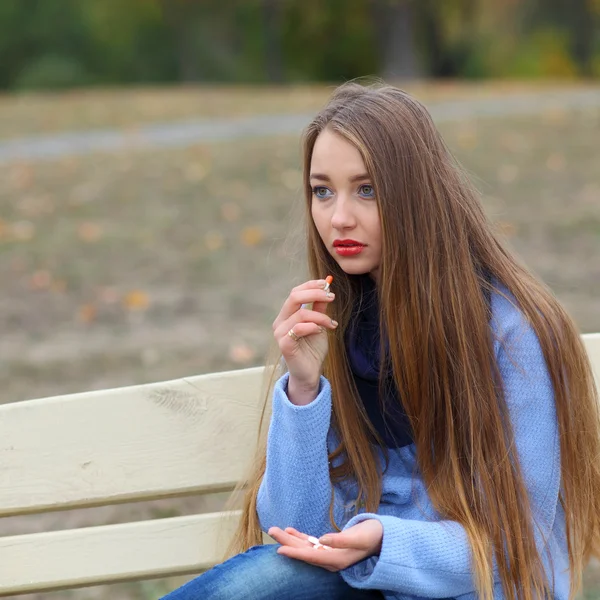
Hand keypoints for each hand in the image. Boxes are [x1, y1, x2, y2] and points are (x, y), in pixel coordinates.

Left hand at [268, 519, 382, 571]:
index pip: (311, 556)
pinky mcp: (330, 546)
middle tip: (271, 530)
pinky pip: (311, 543)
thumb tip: (323, 539)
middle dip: (287, 542)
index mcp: (337, 559)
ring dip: (291, 538)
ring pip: (305, 546)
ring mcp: (329, 553)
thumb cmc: (372, 535)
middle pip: (304, 551)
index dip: (295, 552)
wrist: (382, 537)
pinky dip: (301, 537)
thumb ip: (341, 540)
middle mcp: (330, 559)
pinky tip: (291, 531)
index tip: (280, 549)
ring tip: (275, 529)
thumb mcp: (359, 537)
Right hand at [272, 279, 337, 402]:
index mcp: (287, 314)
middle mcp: (280, 321)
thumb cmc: (313, 349)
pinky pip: (299, 329)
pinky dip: (313, 327)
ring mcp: (280, 333)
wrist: (310, 372)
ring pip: (301, 314)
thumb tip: (327, 287)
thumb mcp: (319, 324)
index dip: (310, 285)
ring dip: (321, 316)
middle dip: (315, 294)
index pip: (295, 292)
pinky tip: (321, 331)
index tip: (327, 283)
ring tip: (331, 324)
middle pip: (294, 297)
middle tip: (331, 297)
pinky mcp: (284, 344)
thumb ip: (320, 307)